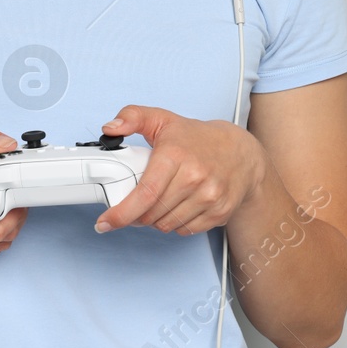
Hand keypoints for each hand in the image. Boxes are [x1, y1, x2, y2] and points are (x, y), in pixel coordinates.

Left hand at [94, 105, 267, 235]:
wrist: (241, 152)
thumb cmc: (197, 139)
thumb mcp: (163, 120)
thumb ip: (133, 117)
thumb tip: (110, 127)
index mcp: (176, 154)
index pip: (145, 193)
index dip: (122, 213)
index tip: (105, 222)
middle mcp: (195, 176)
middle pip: (152, 214)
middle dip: (138, 214)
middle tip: (138, 203)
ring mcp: (210, 196)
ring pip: (167, 225)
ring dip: (157, 219)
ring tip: (161, 200)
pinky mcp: (219, 212)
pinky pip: (185, 230)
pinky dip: (176, 223)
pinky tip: (180, 205)